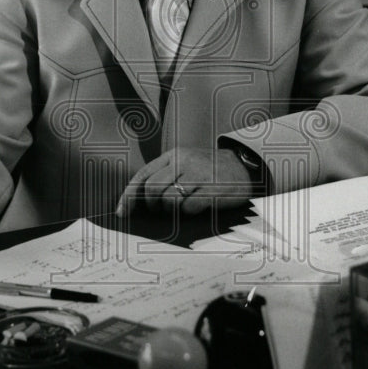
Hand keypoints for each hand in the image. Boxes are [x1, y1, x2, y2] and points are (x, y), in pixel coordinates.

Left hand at [115, 147, 253, 217]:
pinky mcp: (211, 189)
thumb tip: (141, 201)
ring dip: (171, 210)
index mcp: (174, 155)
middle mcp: (183, 162)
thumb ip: (166, 176)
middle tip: (161, 211)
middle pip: (152, 190)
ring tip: (182, 208)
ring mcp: (198, 174)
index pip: (142, 175)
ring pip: (168, 200)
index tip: (122, 211)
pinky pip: (188, 208)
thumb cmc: (211, 171)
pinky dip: (189, 212)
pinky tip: (198, 207)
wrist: (245, 167)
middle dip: (152, 206)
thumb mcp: (187, 164)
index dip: (129, 195)